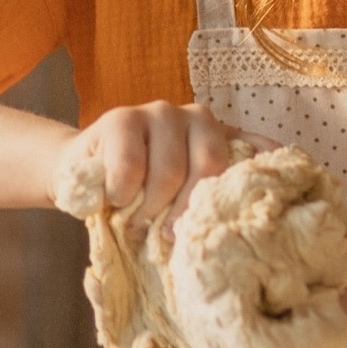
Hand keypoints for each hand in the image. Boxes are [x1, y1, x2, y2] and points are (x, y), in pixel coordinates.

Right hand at [53, 101, 249, 233]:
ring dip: (149, 208)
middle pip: (209, 166)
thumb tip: (263, 218)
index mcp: (223, 136)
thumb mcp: (183, 195)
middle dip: (185, 209)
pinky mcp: (122, 118)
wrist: (82, 172)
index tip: (216, 230)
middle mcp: (199, 117)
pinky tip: (114, 198)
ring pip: (169, 171)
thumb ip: (215, 196)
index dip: (228, 200)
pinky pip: (130, 167)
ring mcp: (161, 112)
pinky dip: (121, 193)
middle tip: (165, 235)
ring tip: (135, 223)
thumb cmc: (142, 191)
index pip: (244, 164)